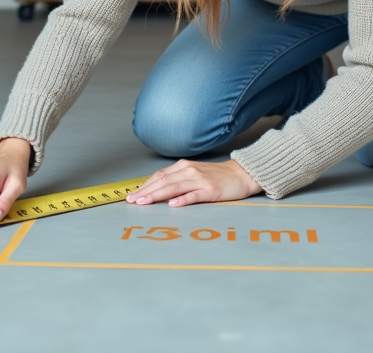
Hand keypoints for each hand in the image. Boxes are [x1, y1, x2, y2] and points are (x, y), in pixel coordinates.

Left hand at [127, 159, 261, 207]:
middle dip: (145, 191)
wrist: (241, 174)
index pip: (159, 176)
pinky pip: (194, 195)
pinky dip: (182, 199)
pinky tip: (173, 204)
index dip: (144, 185)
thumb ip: (178, 180)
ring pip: (174, 187)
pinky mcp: (211, 190)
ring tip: (144, 202)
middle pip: (163, 181)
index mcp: (184, 167)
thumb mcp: (194, 174)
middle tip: (132, 201)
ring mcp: (200, 180)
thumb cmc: (217, 176)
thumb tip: (158, 191)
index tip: (131, 195)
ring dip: (157, 195)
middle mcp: (189, 171)